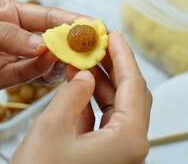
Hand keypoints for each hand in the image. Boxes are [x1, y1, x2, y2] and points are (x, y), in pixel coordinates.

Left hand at [0, 0, 90, 99]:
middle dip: (69, 43)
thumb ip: (5, 34)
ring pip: (39, 61)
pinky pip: (23, 76)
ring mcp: (3, 58)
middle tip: (89, 49)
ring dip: (58, 60)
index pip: (45, 16)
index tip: (92, 26)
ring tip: (74, 60)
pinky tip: (50, 69)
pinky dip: (38, 74)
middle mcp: (9, 35)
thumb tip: (40, 45)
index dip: (70, 21)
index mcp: (5, 12)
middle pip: (47, 40)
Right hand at [11, 31, 151, 163]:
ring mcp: (117, 152)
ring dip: (101, 83)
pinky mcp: (103, 155)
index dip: (124, 56)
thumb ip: (72, 95)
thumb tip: (83, 76)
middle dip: (113, 67)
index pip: (134, 85)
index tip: (115, 35)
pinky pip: (103, 121)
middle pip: (130, 94)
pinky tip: (78, 85)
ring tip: (84, 59)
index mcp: (129, 139)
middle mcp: (130, 146)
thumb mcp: (52, 128)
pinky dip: (91, 101)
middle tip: (98, 44)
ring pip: (116, 107)